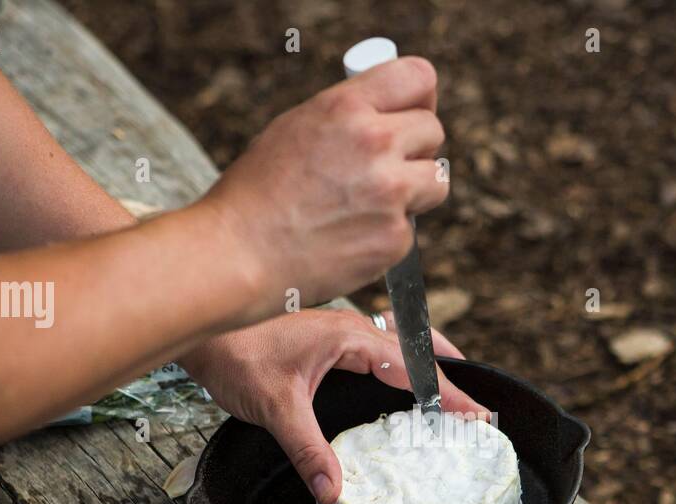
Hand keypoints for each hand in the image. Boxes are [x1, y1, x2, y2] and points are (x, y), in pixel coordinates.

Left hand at [178, 309, 487, 503]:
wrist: (199, 329)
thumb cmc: (232, 355)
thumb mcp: (274, 408)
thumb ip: (307, 450)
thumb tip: (333, 491)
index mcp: (350, 337)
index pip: (415, 366)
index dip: (450, 393)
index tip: (479, 415)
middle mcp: (351, 329)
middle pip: (417, 349)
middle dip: (450, 374)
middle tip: (477, 403)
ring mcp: (338, 332)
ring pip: (398, 345)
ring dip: (427, 365)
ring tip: (452, 390)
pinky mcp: (324, 339)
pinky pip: (377, 348)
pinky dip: (400, 364)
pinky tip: (398, 382)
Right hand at [197, 58, 447, 320]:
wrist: (239, 253)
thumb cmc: (257, 194)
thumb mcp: (296, 128)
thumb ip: (348, 116)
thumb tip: (388, 113)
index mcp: (347, 106)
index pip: (418, 78)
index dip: (420, 98)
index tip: (411, 115)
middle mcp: (375, 142)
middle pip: (433, 131)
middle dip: (415, 151)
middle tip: (384, 170)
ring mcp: (390, 192)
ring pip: (436, 181)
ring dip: (414, 192)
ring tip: (370, 205)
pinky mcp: (395, 237)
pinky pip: (411, 229)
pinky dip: (388, 235)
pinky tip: (350, 238)